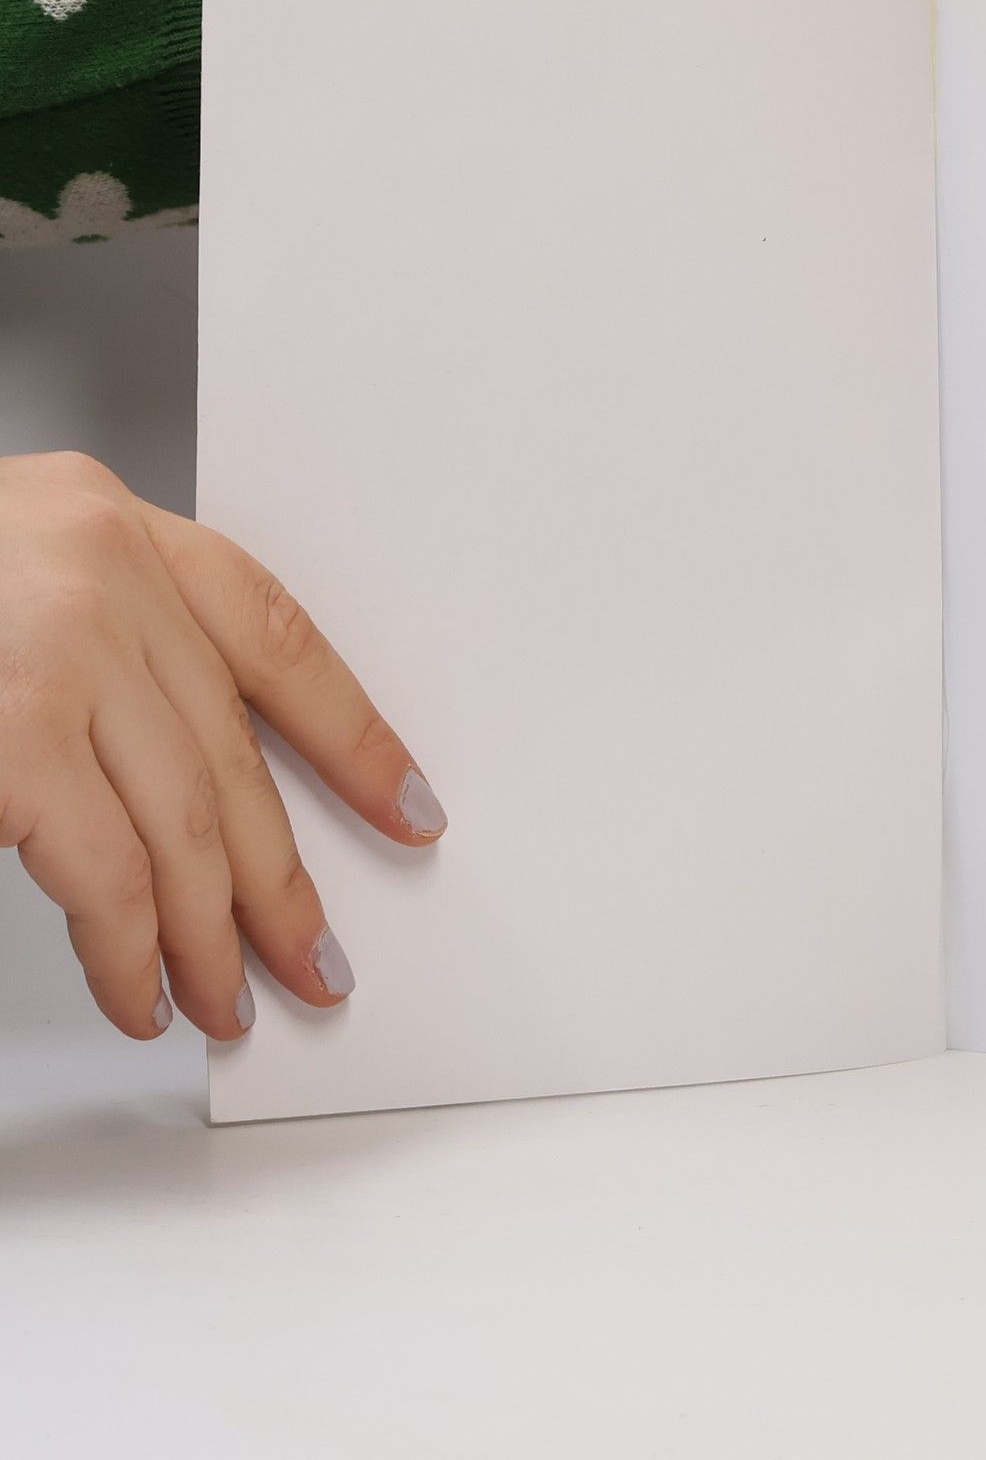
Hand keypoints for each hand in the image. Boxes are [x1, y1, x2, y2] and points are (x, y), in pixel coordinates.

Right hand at [0, 452, 444, 1039]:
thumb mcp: (8, 576)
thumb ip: (99, 655)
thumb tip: (191, 795)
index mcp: (113, 524)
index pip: (279, 636)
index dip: (353, 734)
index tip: (407, 804)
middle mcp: (101, 571)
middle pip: (235, 752)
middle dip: (281, 876)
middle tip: (313, 957)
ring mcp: (52, 649)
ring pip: (185, 822)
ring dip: (213, 932)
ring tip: (232, 999)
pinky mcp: (9, 733)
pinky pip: (101, 869)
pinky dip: (126, 947)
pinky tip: (142, 990)